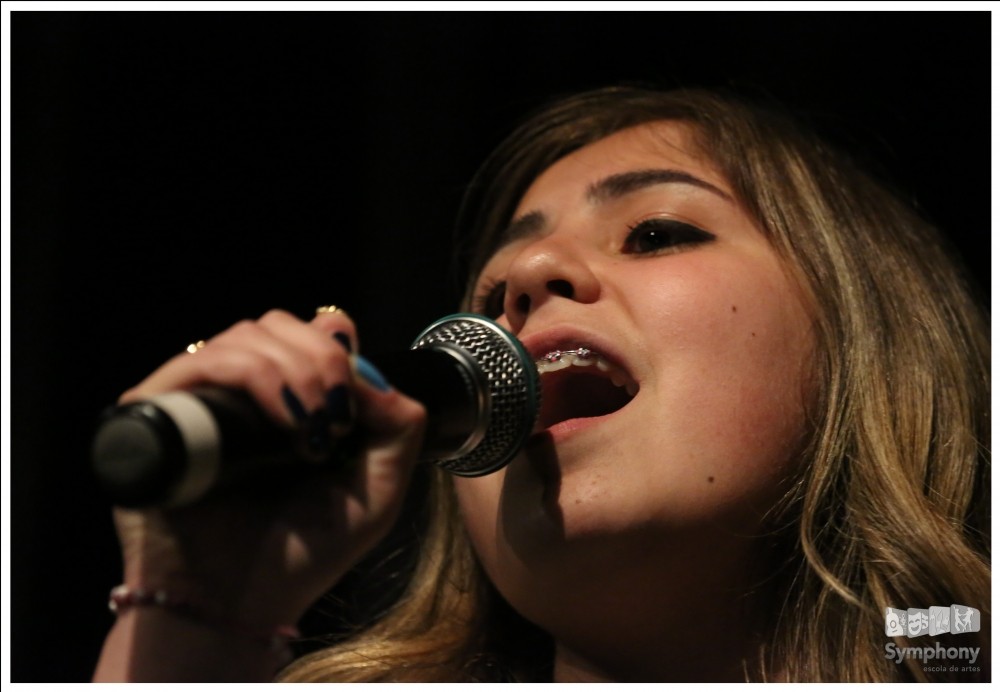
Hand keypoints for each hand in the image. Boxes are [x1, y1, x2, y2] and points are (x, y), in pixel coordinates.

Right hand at [107, 308, 426, 630]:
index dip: (333, 344)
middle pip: (275, 326)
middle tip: (337, 416)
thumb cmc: (304, 553)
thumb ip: (397, 426)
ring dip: (292, 370)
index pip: (305, 332)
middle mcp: (238, 396)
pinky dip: (249, 375)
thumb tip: (370, 370)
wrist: (240, 604)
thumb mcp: (379, 489)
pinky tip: (279, 422)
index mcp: (285, 402)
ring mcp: (196, 403)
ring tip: (312, 430)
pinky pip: (197, 365)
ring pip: (241, 338)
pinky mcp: (155, 417)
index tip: (353, 390)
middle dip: (321, 359)